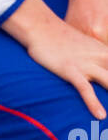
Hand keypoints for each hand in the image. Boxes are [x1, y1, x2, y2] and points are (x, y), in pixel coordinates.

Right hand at [5, 0, 107, 117]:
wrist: (39, 24)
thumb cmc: (60, 37)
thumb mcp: (83, 45)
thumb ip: (96, 58)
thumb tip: (102, 70)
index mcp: (103, 51)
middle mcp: (98, 57)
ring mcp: (85, 63)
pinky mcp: (70, 69)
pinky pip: (84, 88)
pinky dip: (93, 102)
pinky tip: (100, 115)